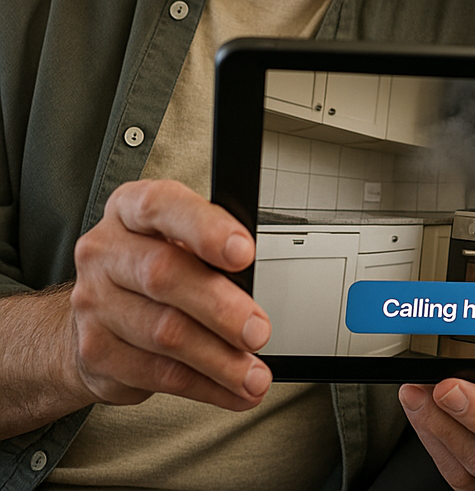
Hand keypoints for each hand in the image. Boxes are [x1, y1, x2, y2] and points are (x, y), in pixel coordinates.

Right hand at [69, 179, 272, 410]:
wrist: (97, 311)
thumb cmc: (155, 262)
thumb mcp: (181, 235)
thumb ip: (211, 244)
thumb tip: (254, 278)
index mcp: (130, 208)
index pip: (162, 207)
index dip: (205, 229)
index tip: (244, 252)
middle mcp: (104, 250)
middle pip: (164, 276)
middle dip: (221, 307)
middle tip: (258, 331)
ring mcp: (94, 302)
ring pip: (164, 334)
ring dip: (219, 359)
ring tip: (254, 374)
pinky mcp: (96, 351)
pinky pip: (157, 374)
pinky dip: (203, 386)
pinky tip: (231, 389)